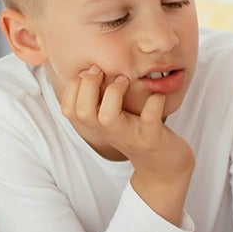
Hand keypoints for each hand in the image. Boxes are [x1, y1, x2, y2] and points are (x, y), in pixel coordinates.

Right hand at [61, 66, 193, 175]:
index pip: (68, 109)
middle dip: (88, 86)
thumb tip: (90, 65)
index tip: (90, 72)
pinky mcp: (152, 138)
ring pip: (107, 118)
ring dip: (113, 93)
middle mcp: (109, 132)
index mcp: (97, 125)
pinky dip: (153, 103)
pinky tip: (157, 96)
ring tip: (125, 81)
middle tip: (103, 72)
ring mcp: (130, 136)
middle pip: (81, 112)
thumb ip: (102, 97)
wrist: (164, 166)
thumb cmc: (138, 132)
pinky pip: (149, 120)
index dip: (73, 86)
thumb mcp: (115, 115)